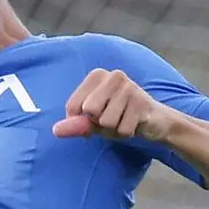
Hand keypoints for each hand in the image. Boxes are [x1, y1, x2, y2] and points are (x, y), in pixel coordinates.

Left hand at [52, 69, 173, 143]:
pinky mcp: (142, 102)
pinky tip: (133, 123)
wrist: (152, 120)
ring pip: (106, 121)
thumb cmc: (117, 117)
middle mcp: (113, 75)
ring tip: (123, 120)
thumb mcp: (92, 122)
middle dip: (98, 123)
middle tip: (111, 118)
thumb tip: (56, 130)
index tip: (93, 117)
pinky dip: (126, 132)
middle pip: (90, 111)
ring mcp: (129, 87)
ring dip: (113, 129)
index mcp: (96, 75)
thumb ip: (74, 125)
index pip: (73, 106)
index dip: (80, 120)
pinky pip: (122, 129)